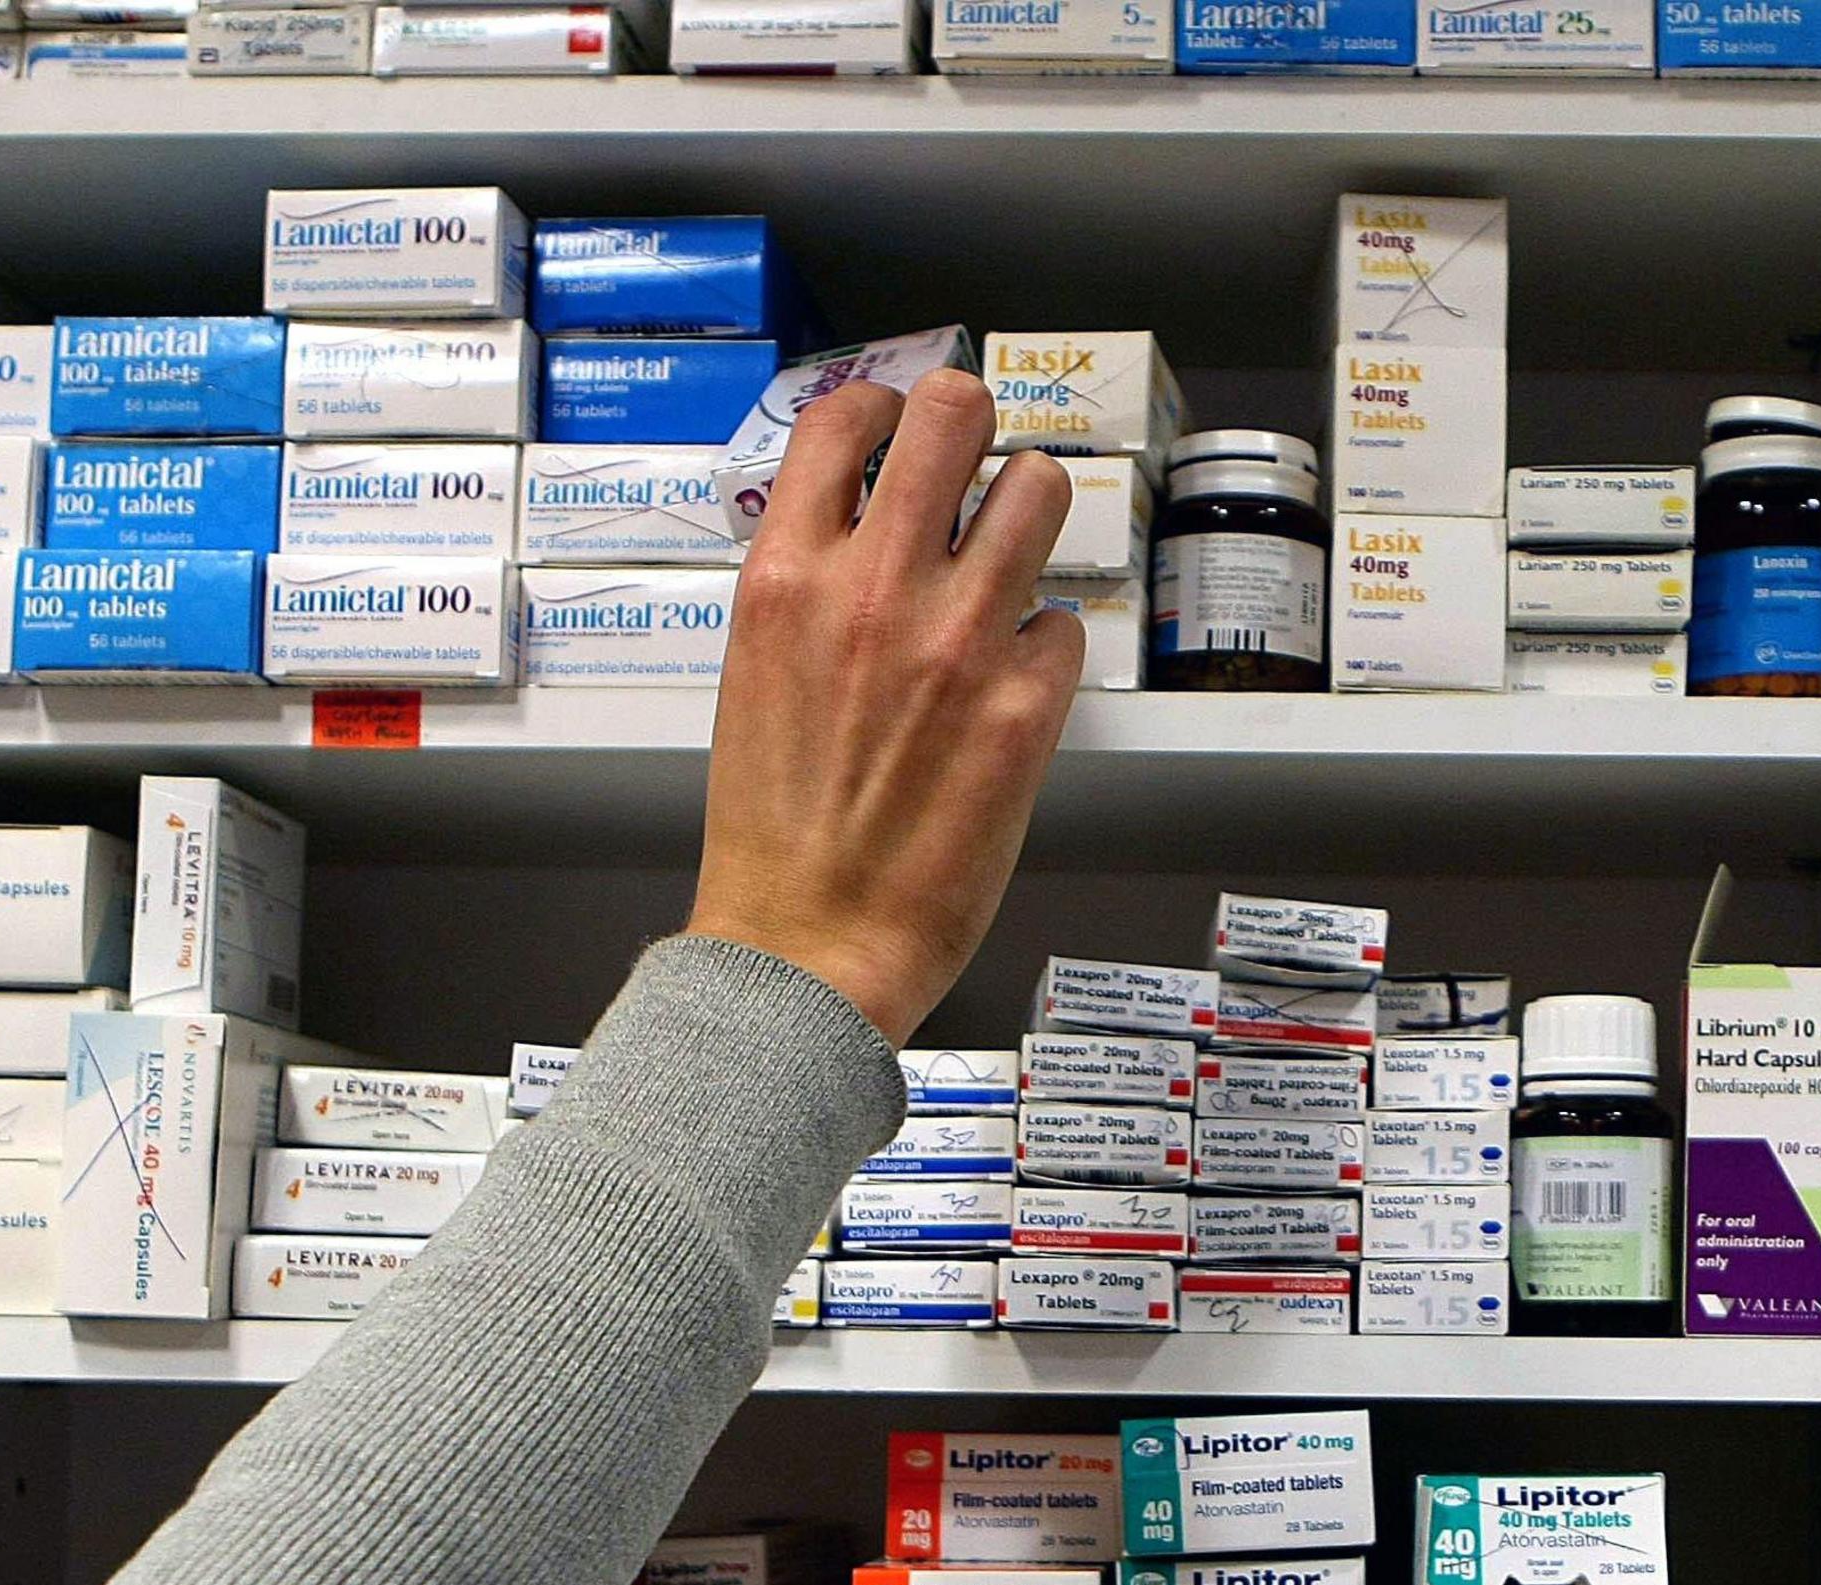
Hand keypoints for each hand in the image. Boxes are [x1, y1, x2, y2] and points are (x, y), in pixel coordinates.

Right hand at [687, 370, 1083, 1041]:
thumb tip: (859, 529)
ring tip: (1015, 551)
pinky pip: (1064, 622)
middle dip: (973, 424)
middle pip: (952, 413)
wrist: (806, 940)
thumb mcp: (756, 671)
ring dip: (1031, 510)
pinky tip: (1015, 681)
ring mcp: (956, 640)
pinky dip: (1046, 645)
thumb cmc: (776, 829)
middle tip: (975, 462)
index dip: (885, 407)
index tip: (900, 421)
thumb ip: (810, 587)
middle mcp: (873, 588)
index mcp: (787, 577)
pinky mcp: (1024, 706)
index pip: (844, 418)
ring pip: (1037, 489)